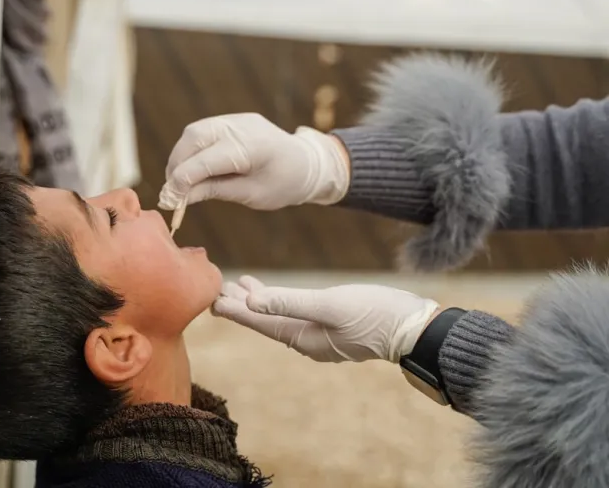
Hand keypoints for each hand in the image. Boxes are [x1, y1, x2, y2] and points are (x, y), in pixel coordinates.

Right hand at [158, 113, 349, 210]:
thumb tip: (180, 197)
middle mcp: (242, 127)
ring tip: (179, 182)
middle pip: (194, 138)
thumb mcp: (251, 195)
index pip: (205, 161)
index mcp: (252, 148)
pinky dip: (192, 149)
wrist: (309, 163)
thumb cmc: (284, 184)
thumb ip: (215, 191)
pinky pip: (204, 130)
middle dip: (177, 165)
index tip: (169, 201)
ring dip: (181, 156)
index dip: (182, 181)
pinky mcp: (234, 120)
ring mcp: (237, 119)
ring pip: (194, 132)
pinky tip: (192, 168)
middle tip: (171, 192)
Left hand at [212, 276, 438, 362]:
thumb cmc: (375, 314)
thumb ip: (290, 302)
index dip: (235, 310)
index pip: (259, 322)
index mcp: (302, 337)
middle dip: (242, 305)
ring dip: (262, 301)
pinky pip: (298, 314)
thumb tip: (251, 302)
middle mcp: (307, 340)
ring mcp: (321, 335)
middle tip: (218, 288)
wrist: (415, 329)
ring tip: (241, 285)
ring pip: (281, 316)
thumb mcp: (331, 305)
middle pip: (266, 320)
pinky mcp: (334, 327)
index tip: (211, 299)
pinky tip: (280, 294)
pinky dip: (283, 302)